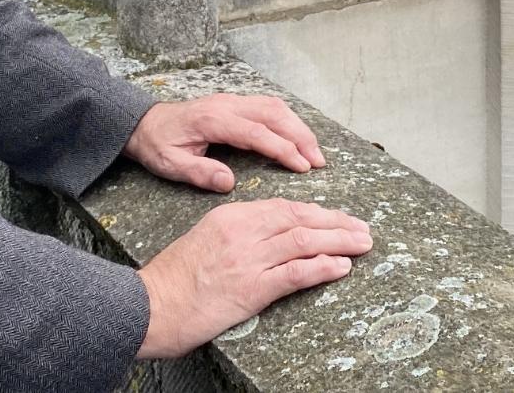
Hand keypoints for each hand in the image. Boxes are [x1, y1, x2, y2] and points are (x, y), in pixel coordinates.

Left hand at [124, 94, 325, 192]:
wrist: (143, 122)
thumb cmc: (158, 144)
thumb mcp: (170, 164)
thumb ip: (199, 173)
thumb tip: (229, 183)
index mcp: (213, 120)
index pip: (257, 132)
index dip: (283, 149)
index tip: (302, 167)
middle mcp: (227, 104)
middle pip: (274, 113)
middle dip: (300, 136)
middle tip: (319, 161)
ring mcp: (232, 100)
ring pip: (274, 107)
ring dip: (298, 127)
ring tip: (314, 152)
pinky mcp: (235, 103)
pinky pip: (268, 106)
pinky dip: (288, 121)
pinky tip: (297, 137)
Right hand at [136, 199, 371, 358]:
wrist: (150, 305)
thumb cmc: (172, 279)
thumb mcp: (204, 240)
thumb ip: (237, 234)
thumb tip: (271, 239)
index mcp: (230, 216)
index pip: (284, 207)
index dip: (316, 212)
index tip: (336, 218)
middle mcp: (243, 232)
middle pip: (301, 219)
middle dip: (337, 223)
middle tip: (361, 228)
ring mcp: (249, 259)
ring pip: (305, 241)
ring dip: (340, 241)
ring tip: (362, 243)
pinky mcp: (252, 288)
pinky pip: (296, 273)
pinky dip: (323, 267)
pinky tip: (342, 267)